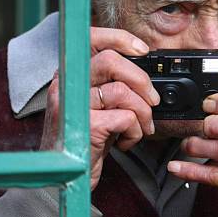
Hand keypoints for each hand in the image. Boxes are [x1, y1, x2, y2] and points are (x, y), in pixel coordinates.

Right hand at [40, 27, 159, 190]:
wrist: (66, 178)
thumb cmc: (86, 140)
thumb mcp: (100, 106)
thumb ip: (114, 85)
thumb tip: (147, 75)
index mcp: (71, 75)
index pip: (90, 39)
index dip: (119, 38)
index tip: (142, 49)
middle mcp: (66, 85)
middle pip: (111, 60)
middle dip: (141, 80)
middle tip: (152, 100)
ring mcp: (72, 106)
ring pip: (122, 91)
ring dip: (143, 112)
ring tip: (141, 127)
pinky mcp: (84, 127)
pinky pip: (125, 117)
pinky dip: (135, 132)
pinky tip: (126, 141)